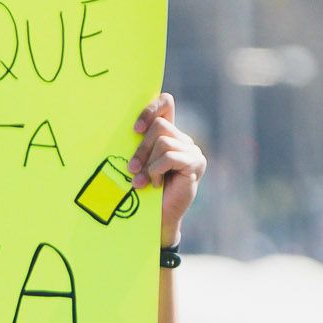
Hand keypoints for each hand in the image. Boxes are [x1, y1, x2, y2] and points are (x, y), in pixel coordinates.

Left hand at [130, 92, 203, 244]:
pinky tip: (155, 184)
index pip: (166, 102)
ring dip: (147, 163)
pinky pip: (169, 157)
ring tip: (141, 181)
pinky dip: (156, 171)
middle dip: (141, 148)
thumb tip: (127, 128)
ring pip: (163, 141)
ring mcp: (192, 151)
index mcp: (169, 134)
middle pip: (159, 126)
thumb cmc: (142, 192)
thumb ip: (138, 144)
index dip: (150, 108)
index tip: (135, 128)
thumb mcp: (137, 163)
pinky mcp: (195, 164)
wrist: (156, 220)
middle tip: (132, 169)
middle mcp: (183, 139)